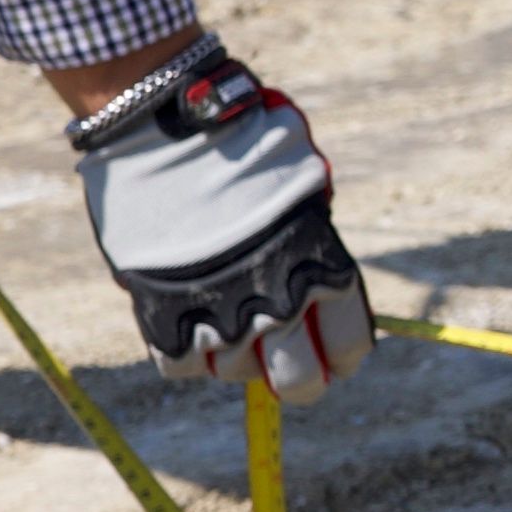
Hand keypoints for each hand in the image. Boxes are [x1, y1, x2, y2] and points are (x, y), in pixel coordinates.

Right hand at [70, 36, 371, 398]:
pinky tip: (187, 318)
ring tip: (225, 312)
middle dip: (300, 378)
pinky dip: (184, 350)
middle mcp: (278, 304)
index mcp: (323, 270)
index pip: (350, 345)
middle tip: (286, 366)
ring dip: (234, 351)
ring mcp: (218, 315)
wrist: (169, 129)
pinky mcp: (162, 317)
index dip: (343, 356)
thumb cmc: (245, 145)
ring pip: (234, 370)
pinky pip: (179, 364)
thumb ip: (312, 247)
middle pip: (299, 382)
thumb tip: (318, 293)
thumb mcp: (304, 192)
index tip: (334, 355)